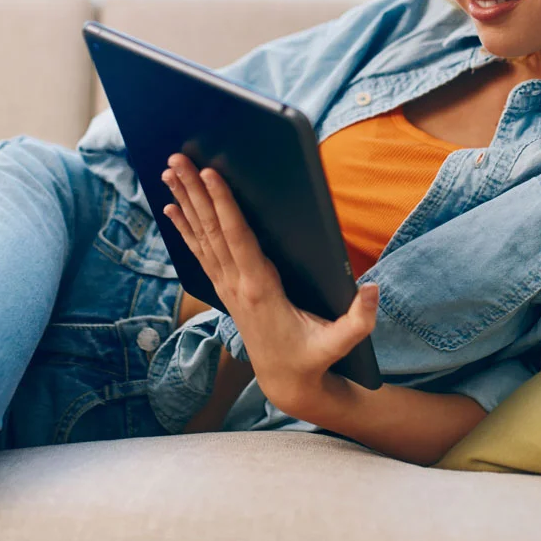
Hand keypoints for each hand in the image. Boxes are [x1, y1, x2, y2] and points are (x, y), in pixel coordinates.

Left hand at [160, 152, 378, 414]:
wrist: (284, 382)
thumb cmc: (312, 358)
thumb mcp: (339, 343)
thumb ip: (358, 320)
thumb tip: (372, 289)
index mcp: (261, 289)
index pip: (238, 239)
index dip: (223, 206)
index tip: (210, 176)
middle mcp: (237, 284)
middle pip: (212, 229)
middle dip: (195, 192)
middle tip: (177, 158)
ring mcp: (228, 286)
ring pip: (202, 236)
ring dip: (186, 202)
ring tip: (169, 171)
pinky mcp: (226, 288)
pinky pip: (201, 251)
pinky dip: (185, 227)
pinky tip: (171, 208)